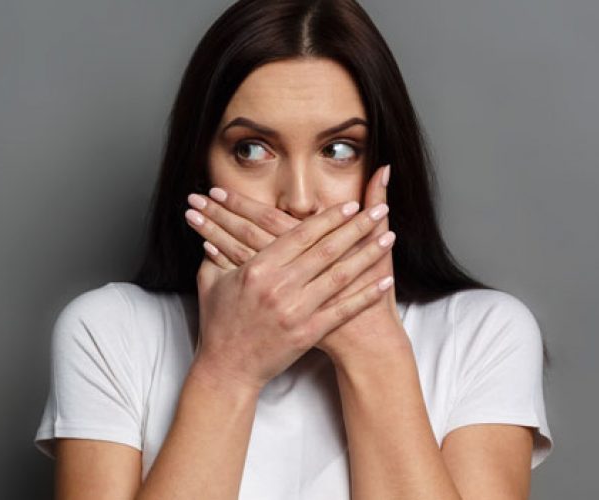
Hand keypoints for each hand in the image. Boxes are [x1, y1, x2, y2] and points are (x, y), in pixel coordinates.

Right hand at [190, 195, 394, 391]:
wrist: (226, 368)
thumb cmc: (218, 324)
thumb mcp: (210, 281)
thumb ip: (217, 252)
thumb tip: (219, 227)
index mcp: (257, 269)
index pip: (301, 235)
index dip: (328, 218)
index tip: (349, 204)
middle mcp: (279, 286)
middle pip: (327, 250)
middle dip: (356, 227)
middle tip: (379, 211)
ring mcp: (296, 311)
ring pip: (340, 276)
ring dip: (367, 255)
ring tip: (388, 237)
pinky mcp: (308, 333)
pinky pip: (343, 310)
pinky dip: (366, 295)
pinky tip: (385, 281)